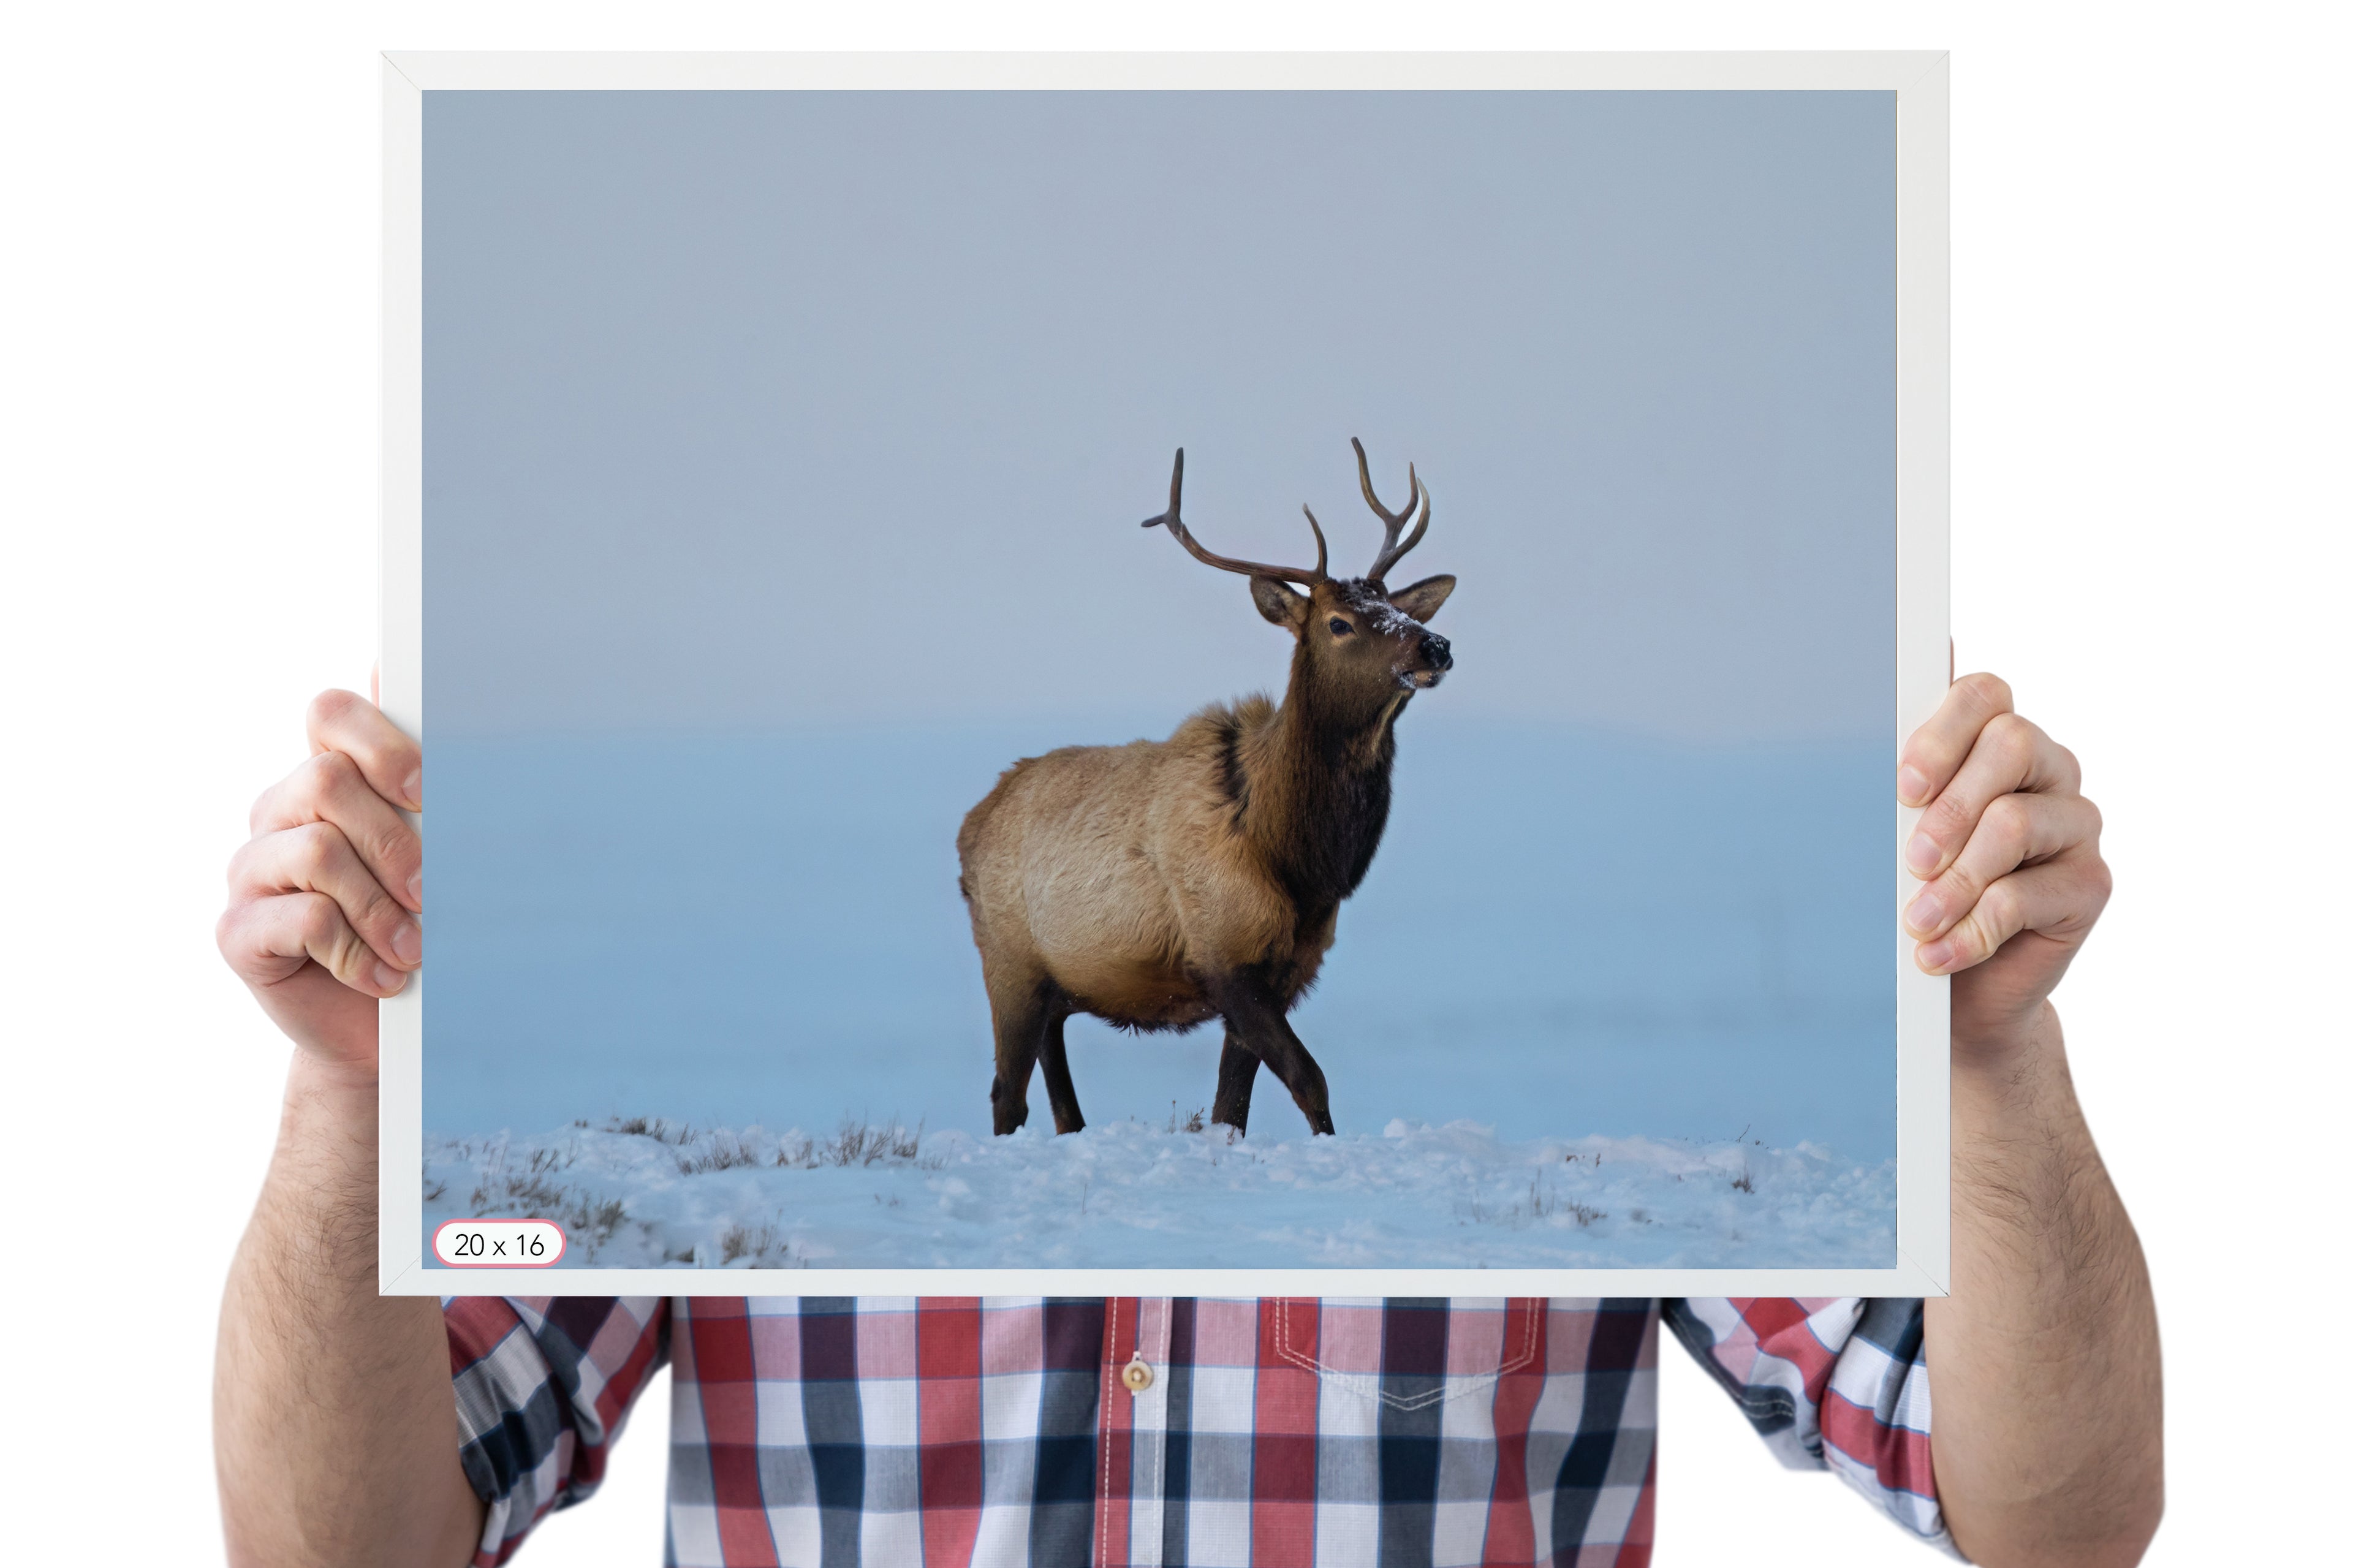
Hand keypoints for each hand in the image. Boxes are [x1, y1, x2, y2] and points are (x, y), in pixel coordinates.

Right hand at [215, 688, 422, 1076]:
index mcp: (326, 778)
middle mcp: (279, 813)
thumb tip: (466, 719)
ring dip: (381, 905)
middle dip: (394, 840)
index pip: (332, 714)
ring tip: (415, 948)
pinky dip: (356, 951)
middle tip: (434, 893)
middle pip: (326, 781)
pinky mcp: (238, 931)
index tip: (429, 791)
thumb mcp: (436, 859)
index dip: (382, 742)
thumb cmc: (417, 929)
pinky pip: (303, 919)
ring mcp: (251, 870)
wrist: (381, 1027)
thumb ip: (438, 796)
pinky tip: (383, 975)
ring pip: (318, 851)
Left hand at [1898, 673, 2111, 1053]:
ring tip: (1916, 921)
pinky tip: (1936, 953)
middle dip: (1950, 807)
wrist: (1960, 986)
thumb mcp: (1899, 834)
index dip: (1941, 734)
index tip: (1903, 789)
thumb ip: (1899, 782)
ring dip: (1955, 879)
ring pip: (2015, 822)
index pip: (1984, 694)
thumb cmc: (1920, 892)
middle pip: (2012, 744)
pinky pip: (2025, 896)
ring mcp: (2075, 823)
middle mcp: (2047, 769)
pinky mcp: (2090, 883)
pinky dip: (1970, 929)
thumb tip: (1864, 713)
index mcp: (1996, 739)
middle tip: (1912, 861)